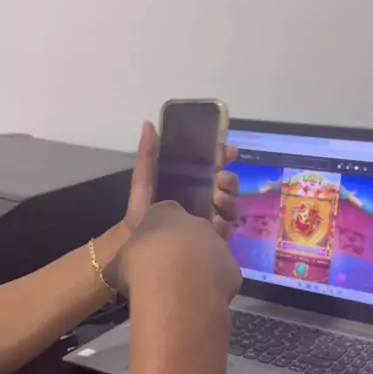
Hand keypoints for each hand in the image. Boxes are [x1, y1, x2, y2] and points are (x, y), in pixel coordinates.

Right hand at [106, 200, 241, 305]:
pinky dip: (214, 286)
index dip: (158, 236)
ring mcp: (218, 242)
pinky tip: (201, 299)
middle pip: (190, 233)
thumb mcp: (117, 264)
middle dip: (182, 250)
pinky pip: (223, 275)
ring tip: (185, 290)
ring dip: (200, 268)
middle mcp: (196, 221)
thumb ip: (122, 263)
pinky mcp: (233, 266)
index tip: (151, 255)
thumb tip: (120, 273)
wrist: (176, 285)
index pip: (163, 215)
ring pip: (209, 254)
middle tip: (169, 274)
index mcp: (165, 212)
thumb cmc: (140, 267)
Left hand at [124, 121, 238, 238]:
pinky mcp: (212, 241)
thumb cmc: (140, 215)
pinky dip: (224, 225)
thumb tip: (148, 124)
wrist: (141, 249)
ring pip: (230, 207)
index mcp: (190, 185)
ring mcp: (210, 222)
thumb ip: (148, 155)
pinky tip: (216, 223)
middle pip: (226, 187)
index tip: (230, 150)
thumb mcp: (144, 182)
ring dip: (229, 200)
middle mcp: (203, 201)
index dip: (223, 157)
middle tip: (221, 179)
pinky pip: (226, 231)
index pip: (212, 168)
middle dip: (229, 180)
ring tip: (218, 200)